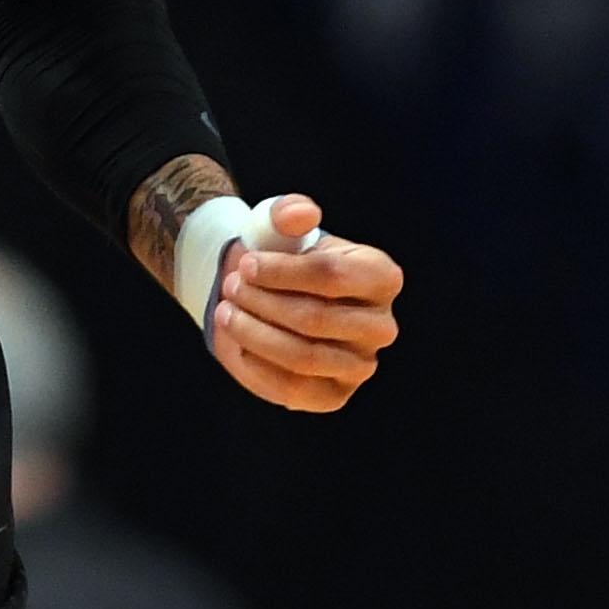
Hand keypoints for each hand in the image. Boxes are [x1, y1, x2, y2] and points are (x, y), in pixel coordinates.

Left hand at [208, 196, 401, 411]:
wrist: (274, 300)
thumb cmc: (286, 259)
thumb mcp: (283, 226)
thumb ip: (289, 212)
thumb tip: (300, 213)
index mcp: (381, 276)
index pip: (332, 275)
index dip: (281, 271)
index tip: (246, 264)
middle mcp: (381, 326)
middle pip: (316, 318)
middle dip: (263, 302)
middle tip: (230, 287)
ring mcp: (362, 365)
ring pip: (304, 357)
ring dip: (255, 334)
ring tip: (226, 313)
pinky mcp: (336, 395)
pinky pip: (295, 389)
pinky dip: (258, 365)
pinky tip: (238, 342)